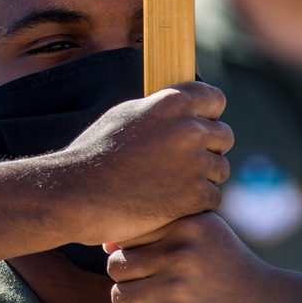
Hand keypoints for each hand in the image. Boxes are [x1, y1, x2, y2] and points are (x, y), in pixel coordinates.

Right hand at [56, 81, 233, 244]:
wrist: (77, 194)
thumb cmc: (94, 155)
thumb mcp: (125, 116)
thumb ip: (158, 110)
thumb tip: (180, 105)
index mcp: (170, 102)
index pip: (215, 99)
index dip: (208, 113)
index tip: (198, 125)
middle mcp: (188, 129)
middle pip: (224, 135)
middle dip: (209, 148)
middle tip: (184, 162)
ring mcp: (194, 163)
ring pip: (220, 169)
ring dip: (203, 178)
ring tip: (172, 186)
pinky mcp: (195, 196)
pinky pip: (213, 197)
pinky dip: (196, 204)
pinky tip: (171, 204)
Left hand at [106, 213, 301, 302]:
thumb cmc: (228, 268)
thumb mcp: (205, 234)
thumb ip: (159, 231)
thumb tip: (106, 243)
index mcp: (187, 226)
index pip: (129, 234)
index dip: (132, 250)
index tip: (152, 261)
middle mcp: (181, 255)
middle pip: (117, 265)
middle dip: (127, 277)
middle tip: (151, 285)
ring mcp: (176, 290)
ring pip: (119, 295)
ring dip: (131, 302)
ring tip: (154, 302)